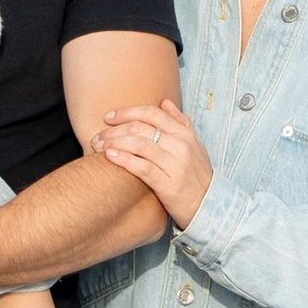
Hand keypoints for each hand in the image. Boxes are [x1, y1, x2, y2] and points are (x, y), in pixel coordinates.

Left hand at [93, 98, 211, 227]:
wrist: (210, 205)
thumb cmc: (197, 174)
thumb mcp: (194, 145)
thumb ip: (180, 122)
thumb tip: (164, 102)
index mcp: (184, 133)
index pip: (152, 114)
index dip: (127, 112)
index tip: (108, 117)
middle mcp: (181, 145)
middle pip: (141, 128)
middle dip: (114, 130)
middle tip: (97, 136)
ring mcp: (176, 165)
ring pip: (139, 145)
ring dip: (115, 143)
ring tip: (98, 146)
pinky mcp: (169, 184)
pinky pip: (143, 168)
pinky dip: (124, 160)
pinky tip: (110, 157)